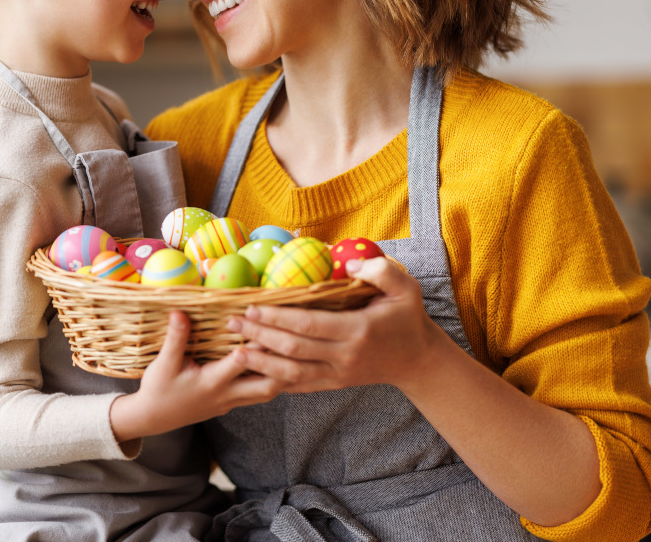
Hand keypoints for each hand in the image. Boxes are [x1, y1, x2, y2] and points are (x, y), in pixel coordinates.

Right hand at [109, 311, 284, 441]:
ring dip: (281, 374)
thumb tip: (179, 312)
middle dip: (283, 366)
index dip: (255, 344)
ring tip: (293, 354)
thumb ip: (176, 338)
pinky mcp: (230, 404)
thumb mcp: (163, 363)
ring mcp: (230, 402)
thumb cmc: (158, 389)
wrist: (153, 419)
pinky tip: (276, 367)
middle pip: (267, 385)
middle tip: (295, 343)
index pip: (242, 363)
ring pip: (267, 393)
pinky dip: (270, 381)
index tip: (266, 325)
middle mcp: (227, 394)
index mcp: (212, 382)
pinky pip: (257, 394)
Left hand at [225, 256, 447, 393]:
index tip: (252, 307)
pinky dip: (275, 380)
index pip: (309, 325)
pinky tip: (254, 372)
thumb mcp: (405, 288)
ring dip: (261, 362)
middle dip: (260, 336)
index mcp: (357, 331)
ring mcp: (338, 374)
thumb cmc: (407, 318)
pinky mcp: (334, 384)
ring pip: (292, 373)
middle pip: (293, 349)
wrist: (418, 360)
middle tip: (232, 323)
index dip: (277, 317)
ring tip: (235, 350)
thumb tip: (350, 264)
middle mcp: (344, 356)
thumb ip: (380, 271)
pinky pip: (299, 386)